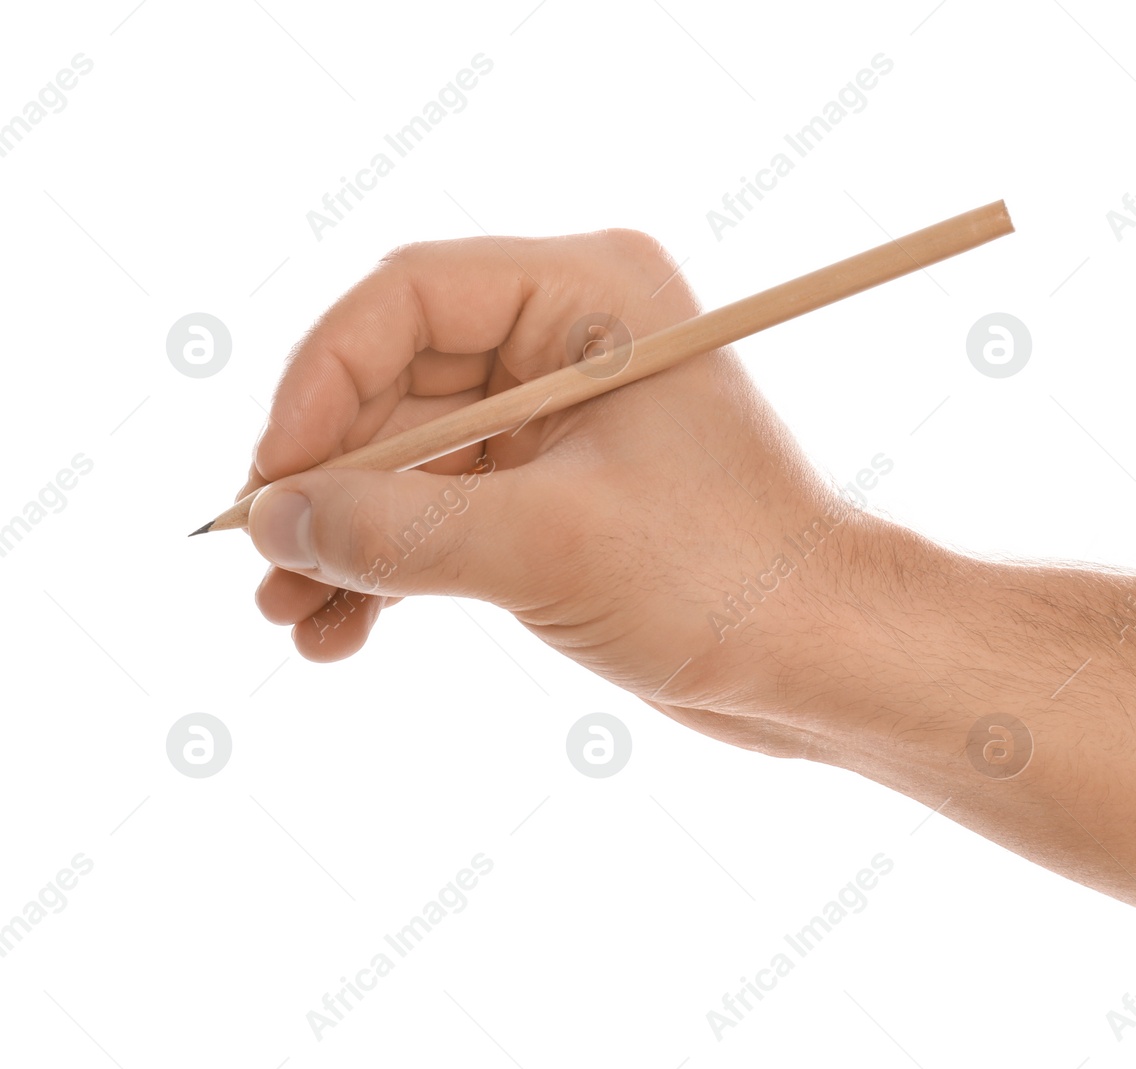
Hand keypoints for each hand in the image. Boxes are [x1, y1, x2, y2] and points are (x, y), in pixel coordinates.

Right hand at [243, 231, 873, 755]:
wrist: (821, 658)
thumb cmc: (724, 578)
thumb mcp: (544, 547)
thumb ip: (395, 528)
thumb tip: (272, 522)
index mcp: (590, 295)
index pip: (407, 299)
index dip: (319, 384)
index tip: (271, 484)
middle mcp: (569, 339)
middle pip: (393, 381)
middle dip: (326, 480)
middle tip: (266, 566)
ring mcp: (559, 418)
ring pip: (409, 456)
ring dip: (346, 536)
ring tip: (292, 620)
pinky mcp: (556, 491)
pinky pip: (443, 509)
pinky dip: (392, 566)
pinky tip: (343, 635)